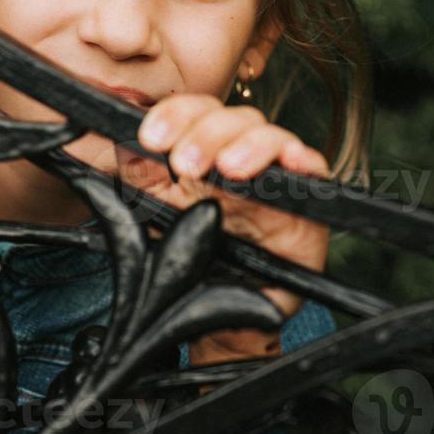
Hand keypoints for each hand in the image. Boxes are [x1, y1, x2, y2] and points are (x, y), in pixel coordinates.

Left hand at [132, 94, 330, 368]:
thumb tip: (119, 142)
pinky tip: (289, 163)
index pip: (194, 113)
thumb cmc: (192, 264)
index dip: (176, 114)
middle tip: (184, 164)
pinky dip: (302, 159)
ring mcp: (274, 178)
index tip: (151, 135)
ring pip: (270, 135)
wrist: (219, 321)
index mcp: (202, 154)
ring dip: (247, 145)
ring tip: (227, 170)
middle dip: (205, 132)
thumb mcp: (157, 218)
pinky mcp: (307, 204)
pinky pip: (314, 168)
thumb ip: (139, 180)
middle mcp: (239, 158)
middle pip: (232, 117)